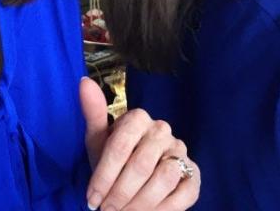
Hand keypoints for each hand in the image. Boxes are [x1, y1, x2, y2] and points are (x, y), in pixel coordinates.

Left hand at [80, 77, 199, 209]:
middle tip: (106, 210)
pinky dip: (164, 209)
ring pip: (164, 178)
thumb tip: (84, 82)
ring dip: (141, 202)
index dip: (105, 175)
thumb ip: (93, 113)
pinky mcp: (194, 174)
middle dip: (120, 193)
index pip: (121, 145)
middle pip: (141, 164)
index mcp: (139, 118)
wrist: (133, 180)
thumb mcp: (98, 140)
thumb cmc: (113, 160)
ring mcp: (180, 151)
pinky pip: (184, 193)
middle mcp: (162, 130)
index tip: (92, 198)